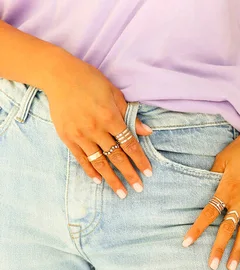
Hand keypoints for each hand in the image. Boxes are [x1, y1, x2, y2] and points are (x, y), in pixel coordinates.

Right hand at [43, 53, 153, 198]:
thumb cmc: (91, 81)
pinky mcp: (67, 137)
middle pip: (117, 157)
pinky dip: (90, 170)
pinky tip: (99, 181)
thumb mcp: (115, 94)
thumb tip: (147, 132)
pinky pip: (81, 158)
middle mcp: (96, 129)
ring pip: (99, 162)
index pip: (130, 144)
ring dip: (111, 179)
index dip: (140, 160)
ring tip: (121, 192)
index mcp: (110, 118)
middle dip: (129, 174)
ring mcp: (80, 135)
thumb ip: (130, 115)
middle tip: (139, 188)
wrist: (59, 76)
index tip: (148, 173)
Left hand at [181, 124, 239, 269]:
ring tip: (232, 268)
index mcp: (228, 188)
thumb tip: (202, 187)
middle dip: (219, 249)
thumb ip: (212, 174)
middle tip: (211, 267)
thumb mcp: (223, 157)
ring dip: (238, 251)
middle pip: (227, 229)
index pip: (209, 213)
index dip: (197, 229)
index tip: (186, 243)